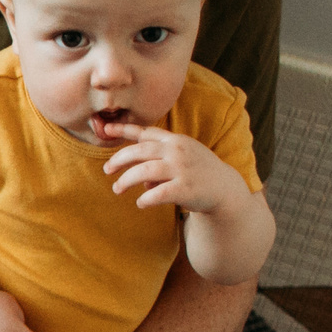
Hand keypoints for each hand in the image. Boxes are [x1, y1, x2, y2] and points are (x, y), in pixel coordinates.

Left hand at [101, 125, 248, 213]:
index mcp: (176, 140)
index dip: (124, 130)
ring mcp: (182, 169)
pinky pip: (157, 194)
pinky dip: (145, 199)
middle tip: (106, 170)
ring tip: (117, 189)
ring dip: (126, 181)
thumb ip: (159, 160)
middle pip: (139, 151)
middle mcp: (178, 151)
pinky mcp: (185, 188)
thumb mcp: (182, 157)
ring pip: (144, 172)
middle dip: (118, 160)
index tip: (106, 128)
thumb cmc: (198, 172)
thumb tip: (139, 178)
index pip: (146, 132)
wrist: (225, 189)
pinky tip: (141, 203)